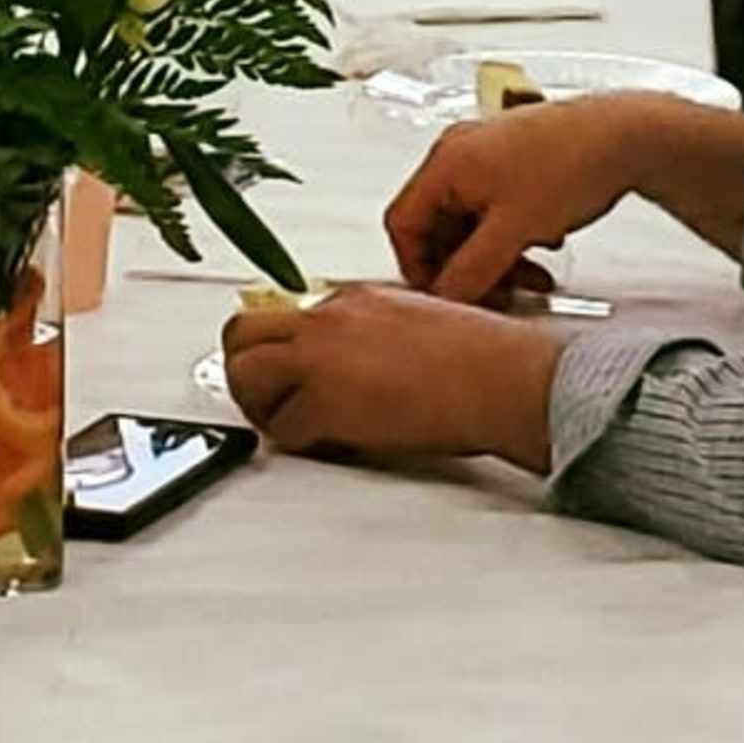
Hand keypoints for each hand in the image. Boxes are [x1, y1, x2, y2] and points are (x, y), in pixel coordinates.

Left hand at [222, 281, 561, 471]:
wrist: (501, 376)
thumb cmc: (482, 355)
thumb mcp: (419, 318)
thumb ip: (377, 331)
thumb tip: (361, 362)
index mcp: (352, 298)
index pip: (284, 315)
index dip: (282, 349)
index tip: (290, 371)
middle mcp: (328, 320)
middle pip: (242, 333)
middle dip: (243, 367)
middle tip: (263, 396)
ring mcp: (322, 359)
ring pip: (245, 375)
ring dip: (258, 405)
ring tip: (284, 423)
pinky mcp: (328, 404)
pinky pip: (283, 428)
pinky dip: (295, 441)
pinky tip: (322, 444)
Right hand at [385, 91, 706, 304]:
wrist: (626, 136)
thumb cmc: (574, 160)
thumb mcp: (514, 229)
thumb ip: (472, 270)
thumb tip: (446, 298)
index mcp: (448, 161)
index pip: (403, 222)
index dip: (417, 265)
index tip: (441, 293)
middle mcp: (462, 154)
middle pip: (439, 227)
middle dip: (465, 266)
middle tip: (489, 293)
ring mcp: (488, 158)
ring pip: (471, 225)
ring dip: (494, 259)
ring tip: (526, 279)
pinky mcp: (515, 166)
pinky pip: (495, 214)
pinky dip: (510, 241)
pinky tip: (540, 252)